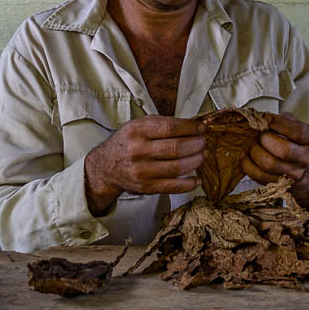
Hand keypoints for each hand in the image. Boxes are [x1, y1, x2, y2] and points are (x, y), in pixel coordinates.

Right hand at [84, 115, 203, 215]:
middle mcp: (138, 150)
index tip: (202, 129)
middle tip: (203, 143)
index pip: (171, 127)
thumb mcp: (138, 125)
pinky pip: (173, 186)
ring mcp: (142, 170)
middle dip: (196, 144)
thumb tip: (193, 126)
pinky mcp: (146, 187)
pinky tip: (197, 179)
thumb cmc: (127, 143)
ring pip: (178, 166)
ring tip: (202, 156)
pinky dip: (189, 184)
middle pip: (177, 147)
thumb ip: (162, 123)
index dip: (191, 128)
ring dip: (196, 161)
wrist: (105, 167)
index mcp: (137, 130)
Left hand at [241, 112, 308, 209]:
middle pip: (283, 150)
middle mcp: (305, 158)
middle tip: (260, 135)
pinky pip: (259, 176)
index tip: (265, 118)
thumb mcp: (294, 126)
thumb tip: (258, 117)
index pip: (297, 132)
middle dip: (266, 140)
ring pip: (269, 164)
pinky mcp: (280, 185)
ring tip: (252, 146)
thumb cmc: (294, 141)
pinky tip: (247, 157)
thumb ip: (280, 119)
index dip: (278, 123)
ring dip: (255, 152)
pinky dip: (248, 165)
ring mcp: (294, 174)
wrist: (305, 168)